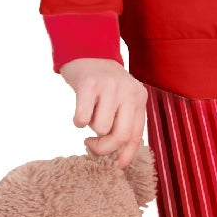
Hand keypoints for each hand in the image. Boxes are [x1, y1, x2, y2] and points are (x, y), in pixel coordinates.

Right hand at [60, 57, 147, 171]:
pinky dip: (78, 121)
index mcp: (139, 97)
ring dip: (91, 128)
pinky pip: (83, 118)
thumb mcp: (121, 98)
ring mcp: (110, 86)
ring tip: (89, 113)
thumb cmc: (103, 83)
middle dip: (104, 148)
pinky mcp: (90, 84)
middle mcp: (129, 91)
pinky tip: (79, 110)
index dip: (126, 155)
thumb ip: (123, 121)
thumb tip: (119, 157)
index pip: (136, 135)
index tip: (117, 166)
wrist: (86, 50)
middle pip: (120, 136)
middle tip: (91, 144)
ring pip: (101, 128)